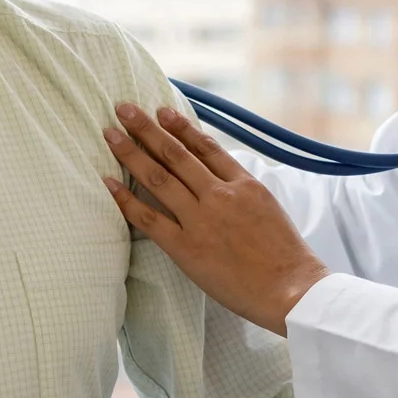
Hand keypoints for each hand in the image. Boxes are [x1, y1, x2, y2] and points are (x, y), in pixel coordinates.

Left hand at [102, 103, 331, 335]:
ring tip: (110, 134)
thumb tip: (223, 180)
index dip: (181, 127)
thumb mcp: (270, 209)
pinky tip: (108, 183)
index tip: (162, 111)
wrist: (290, 289)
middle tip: (124, 108)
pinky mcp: (185, 247)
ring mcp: (200, 220)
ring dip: (131, 152)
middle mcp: (219, 195)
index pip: (206, 147)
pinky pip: (149, 218)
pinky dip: (126, 199)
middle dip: (147, 128)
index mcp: (244, 184)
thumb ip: (244, 191)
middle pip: (176, 154)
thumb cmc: (286, 256)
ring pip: (158, 177)